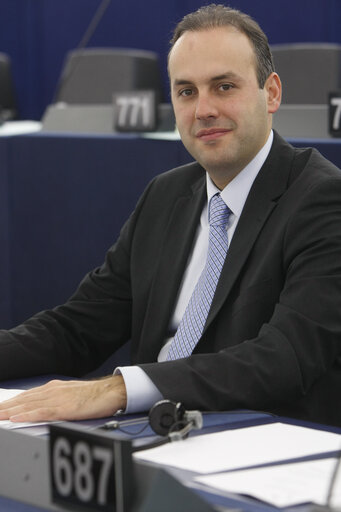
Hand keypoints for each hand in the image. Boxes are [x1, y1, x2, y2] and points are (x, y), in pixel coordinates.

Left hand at [0, 376, 126, 422]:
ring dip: (10, 411)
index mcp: (54, 388)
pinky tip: (15, 418)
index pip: (27, 396)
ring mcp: (58, 398)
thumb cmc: (95, 395)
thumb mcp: (71, 394)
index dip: (11, 402)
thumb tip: (44, 408)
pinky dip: (26, 414)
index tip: (0, 407)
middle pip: (23, 399)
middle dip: (5, 406)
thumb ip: (56, 400)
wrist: (111, 391)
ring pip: (28, 404)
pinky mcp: (64, 408)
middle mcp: (53, 390)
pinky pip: (41, 412)